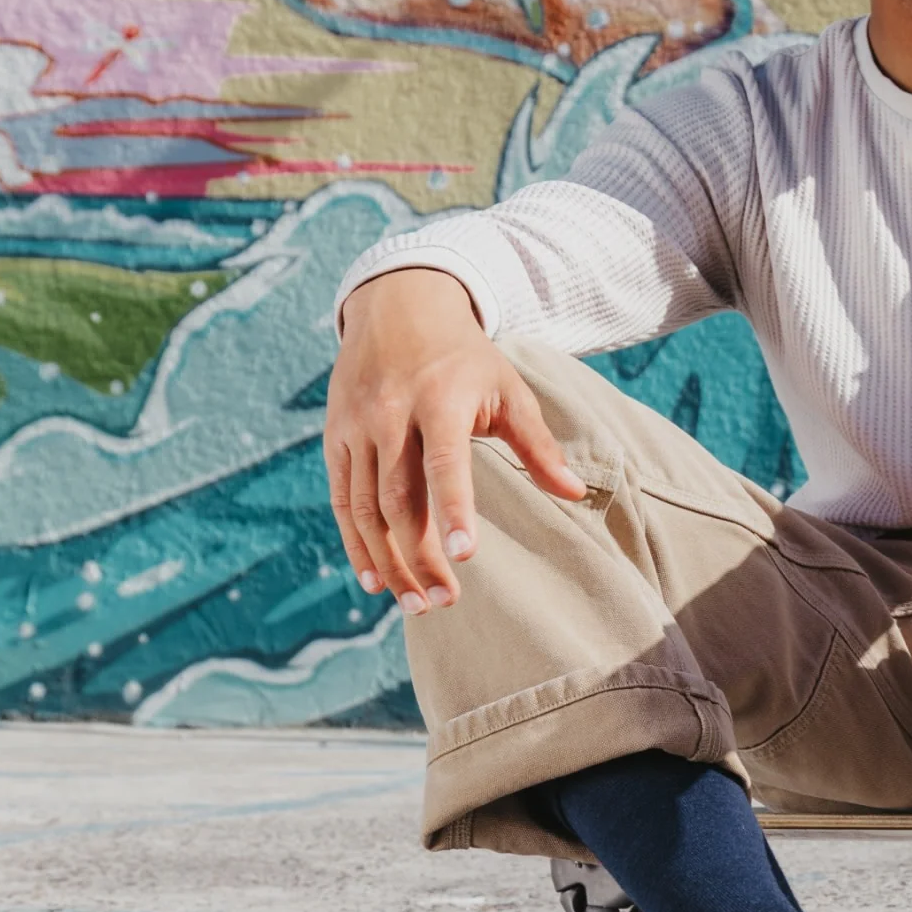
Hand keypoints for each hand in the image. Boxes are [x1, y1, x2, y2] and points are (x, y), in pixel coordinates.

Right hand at [326, 268, 586, 610]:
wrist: (397, 307)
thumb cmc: (465, 358)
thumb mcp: (508, 389)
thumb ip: (539, 445)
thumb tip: (576, 493)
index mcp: (439, 400)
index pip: (444, 463)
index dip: (453, 509)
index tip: (464, 555)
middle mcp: (390, 414)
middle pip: (400, 498)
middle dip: (420, 555)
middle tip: (444, 601)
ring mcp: (356, 426)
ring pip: (366, 507)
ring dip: (388, 560)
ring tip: (415, 603)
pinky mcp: (334, 437)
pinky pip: (342, 499)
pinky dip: (355, 543)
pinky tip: (375, 579)